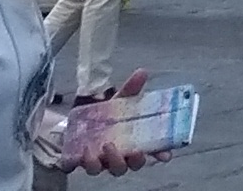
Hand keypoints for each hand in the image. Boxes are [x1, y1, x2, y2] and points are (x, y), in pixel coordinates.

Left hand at [63, 73, 179, 172]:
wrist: (77, 123)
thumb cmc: (105, 116)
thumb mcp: (118, 101)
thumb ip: (130, 89)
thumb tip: (142, 72)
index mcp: (133, 143)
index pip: (151, 152)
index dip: (159, 155)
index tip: (165, 155)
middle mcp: (119, 156)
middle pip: (129, 166)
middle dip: (132, 161)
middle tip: (129, 151)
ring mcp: (101, 161)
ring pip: (108, 169)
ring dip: (109, 161)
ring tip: (103, 146)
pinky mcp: (82, 162)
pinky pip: (84, 167)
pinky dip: (85, 161)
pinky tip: (85, 151)